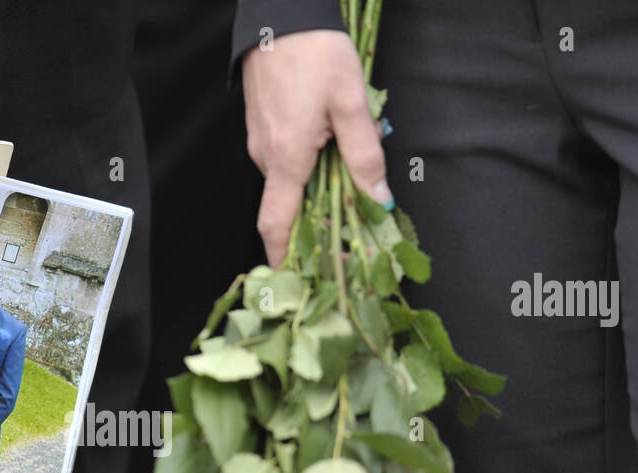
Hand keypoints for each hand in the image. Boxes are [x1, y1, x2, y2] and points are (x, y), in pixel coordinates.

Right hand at [243, 30, 389, 266]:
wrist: (280, 12)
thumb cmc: (315, 53)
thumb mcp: (351, 103)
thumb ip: (364, 156)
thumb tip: (378, 201)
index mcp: (286, 160)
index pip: (276, 226)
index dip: (285, 258)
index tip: (295, 282)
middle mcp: (265, 157)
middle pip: (287, 205)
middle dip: (314, 222)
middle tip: (347, 231)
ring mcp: (259, 141)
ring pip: (287, 179)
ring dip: (313, 187)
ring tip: (346, 179)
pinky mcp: (260, 125)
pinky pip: (283, 158)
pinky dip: (304, 166)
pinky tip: (327, 149)